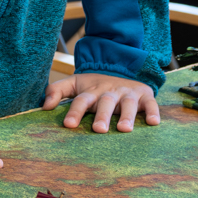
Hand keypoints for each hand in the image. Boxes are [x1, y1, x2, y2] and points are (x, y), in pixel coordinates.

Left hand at [42, 73, 160, 132]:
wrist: (122, 68)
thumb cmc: (94, 86)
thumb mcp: (75, 84)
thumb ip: (57, 91)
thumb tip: (44, 107)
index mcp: (91, 91)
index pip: (81, 100)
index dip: (75, 112)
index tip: (68, 125)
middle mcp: (110, 92)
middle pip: (105, 103)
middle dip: (102, 115)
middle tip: (98, 129)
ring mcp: (128, 94)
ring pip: (128, 104)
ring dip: (127, 115)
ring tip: (124, 129)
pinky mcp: (145, 96)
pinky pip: (151, 104)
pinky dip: (153, 112)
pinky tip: (153, 123)